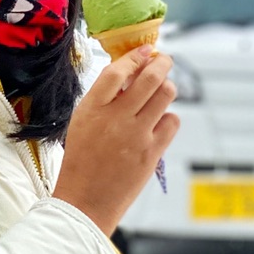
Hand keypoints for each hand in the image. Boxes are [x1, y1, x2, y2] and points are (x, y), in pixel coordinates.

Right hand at [53, 46, 180, 238]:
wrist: (85, 203)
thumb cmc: (81, 162)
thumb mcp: (81, 124)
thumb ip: (102, 100)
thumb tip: (129, 75)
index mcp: (91, 109)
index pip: (117, 71)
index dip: (135, 56)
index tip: (145, 50)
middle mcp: (115, 118)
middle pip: (150, 77)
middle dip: (162, 63)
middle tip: (164, 61)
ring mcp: (135, 135)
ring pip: (166, 95)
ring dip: (167, 87)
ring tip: (162, 91)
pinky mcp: (151, 153)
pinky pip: (172, 121)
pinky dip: (169, 118)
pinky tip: (159, 123)